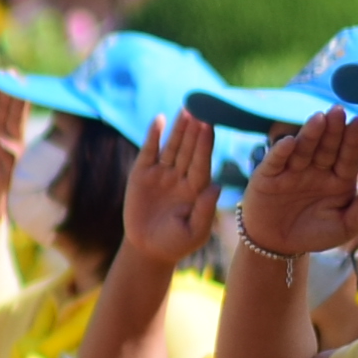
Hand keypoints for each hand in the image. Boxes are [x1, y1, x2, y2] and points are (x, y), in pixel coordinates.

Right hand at [122, 114, 219, 273]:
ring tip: (185, 108)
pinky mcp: (141, 175)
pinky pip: (149, 152)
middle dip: (194, 129)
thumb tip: (216, 186)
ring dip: (179, 128)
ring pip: (172, 146)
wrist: (148, 250)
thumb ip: (205, 211)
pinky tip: (159, 120)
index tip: (209, 125)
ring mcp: (162, 174)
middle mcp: (181, 177)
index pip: (202, 162)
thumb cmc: (175, 244)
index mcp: (197, 189)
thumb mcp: (194, 233)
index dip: (204, 144)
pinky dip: (153, 136)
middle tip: (200, 107)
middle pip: (189, 149)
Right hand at [233, 109, 357, 262]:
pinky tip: (289, 142)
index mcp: (339, 179)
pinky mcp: (268, 176)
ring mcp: (292, 171)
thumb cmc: (314, 235)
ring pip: (303, 149)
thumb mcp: (345, 225)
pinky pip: (275, 161)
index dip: (352, 140)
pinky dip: (281, 152)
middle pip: (327, 147)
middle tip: (338, 111)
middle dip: (333, 130)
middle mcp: (316, 170)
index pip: (348, 157)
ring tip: (319, 118)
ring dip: (310, 133)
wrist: (276, 246)